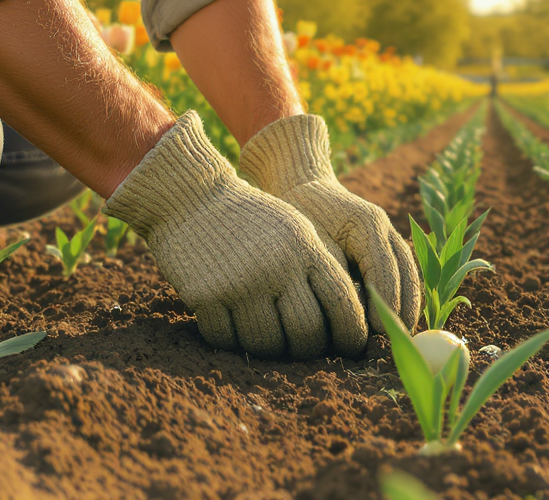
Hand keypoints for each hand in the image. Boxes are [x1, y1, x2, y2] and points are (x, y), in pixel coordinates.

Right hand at [102, 112, 366, 357]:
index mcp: (307, 249)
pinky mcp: (205, 296)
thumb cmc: (254, 220)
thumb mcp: (298, 230)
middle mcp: (277, 267)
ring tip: (266, 336)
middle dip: (308, 350)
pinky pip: (225, 341)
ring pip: (266, 345)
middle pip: (307, 335)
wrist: (191, 197)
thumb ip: (326, 268)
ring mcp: (240, 283)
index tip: (349, 348)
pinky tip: (232, 326)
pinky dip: (231, 341)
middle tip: (301, 348)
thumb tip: (357, 318)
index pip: (344, 305)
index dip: (352, 336)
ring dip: (268, 349)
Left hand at [239, 114, 421, 331]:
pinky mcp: (387, 248)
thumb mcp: (307, 241)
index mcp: (368, 222)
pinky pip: (403, 278)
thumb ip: (329, 272)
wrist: (302, 185)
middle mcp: (386, 229)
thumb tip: (347, 313)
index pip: (384, 271)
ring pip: (410, 278)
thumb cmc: (296, 214)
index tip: (374, 333)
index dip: (383, 306)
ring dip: (404, 310)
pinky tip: (387, 325)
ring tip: (392, 340)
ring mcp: (391, 236)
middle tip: (389, 345)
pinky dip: (399, 301)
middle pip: (407, 277)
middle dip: (400, 313)